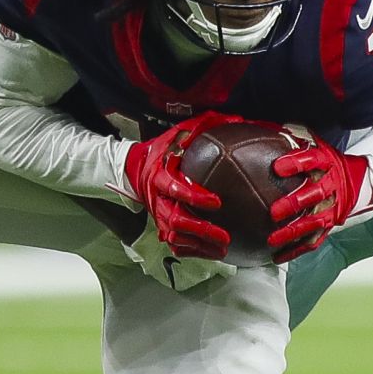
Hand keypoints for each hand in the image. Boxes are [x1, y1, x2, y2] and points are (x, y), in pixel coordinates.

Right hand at [123, 113, 238, 261]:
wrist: (135, 167)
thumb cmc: (163, 149)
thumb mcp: (179, 133)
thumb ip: (205, 125)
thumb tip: (237, 119)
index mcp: (160, 176)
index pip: (174, 189)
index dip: (194, 197)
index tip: (216, 202)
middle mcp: (157, 199)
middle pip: (175, 220)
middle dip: (201, 230)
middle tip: (224, 236)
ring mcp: (158, 215)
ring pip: (176, 237)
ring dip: (199, 246)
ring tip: (222, 250)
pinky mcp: (160, 225)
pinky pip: (175, 244)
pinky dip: (192, 252)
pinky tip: (211, 254)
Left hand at [266, 135, 369, 261]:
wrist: (363, 181)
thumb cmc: (331, 161)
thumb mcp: (318, 144)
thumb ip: (294, 135)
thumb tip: (266, 125)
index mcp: (327, 162)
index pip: (312, 160)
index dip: (296, 163)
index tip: (277, 167)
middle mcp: (331, 186)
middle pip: (314, 195)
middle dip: (295, 204)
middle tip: (274, 212)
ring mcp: (332, 208)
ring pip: (314, 222)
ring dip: (293, 233)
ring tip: (272, 239)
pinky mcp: (331, 224)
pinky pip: (314, 239)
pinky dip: (296, 250)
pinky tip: (278, 256)